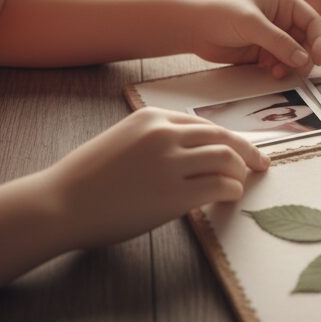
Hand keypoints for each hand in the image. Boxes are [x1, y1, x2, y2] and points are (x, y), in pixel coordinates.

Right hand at [44, 108, 268, 248]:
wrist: (59, 204)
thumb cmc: (86, 179)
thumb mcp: (122, 141)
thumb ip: (155, 139)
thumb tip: (190, 151)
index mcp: (152, 117)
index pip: (204, 124)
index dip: (228, 137)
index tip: (241, 148)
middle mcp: (165, 134)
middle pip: (223, 136)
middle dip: (247, 150)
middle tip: (261, 163)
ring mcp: (171, 163)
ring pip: (226, 158)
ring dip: (240, 172)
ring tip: (242, 183)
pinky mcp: (175, 194)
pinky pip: (219, 186)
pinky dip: (231, 190)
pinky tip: (230, 196)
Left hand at [186, 0, 320, 77]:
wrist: (192, 27)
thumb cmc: (221, 14)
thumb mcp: (254, 25)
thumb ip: (280, 42)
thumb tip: (304, 60)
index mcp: (285, 1)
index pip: (313, 21)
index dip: (319, 41)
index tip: (317, 59)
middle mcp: (283, 18)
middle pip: (307, 40)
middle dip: (305, 56)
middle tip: (300, 71)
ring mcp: (274, 35)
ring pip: (295, 55)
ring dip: (291, 65)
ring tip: (278, 72)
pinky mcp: (264, 50)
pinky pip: (281, 63)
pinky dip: (279, 69)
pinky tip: (270, 71)